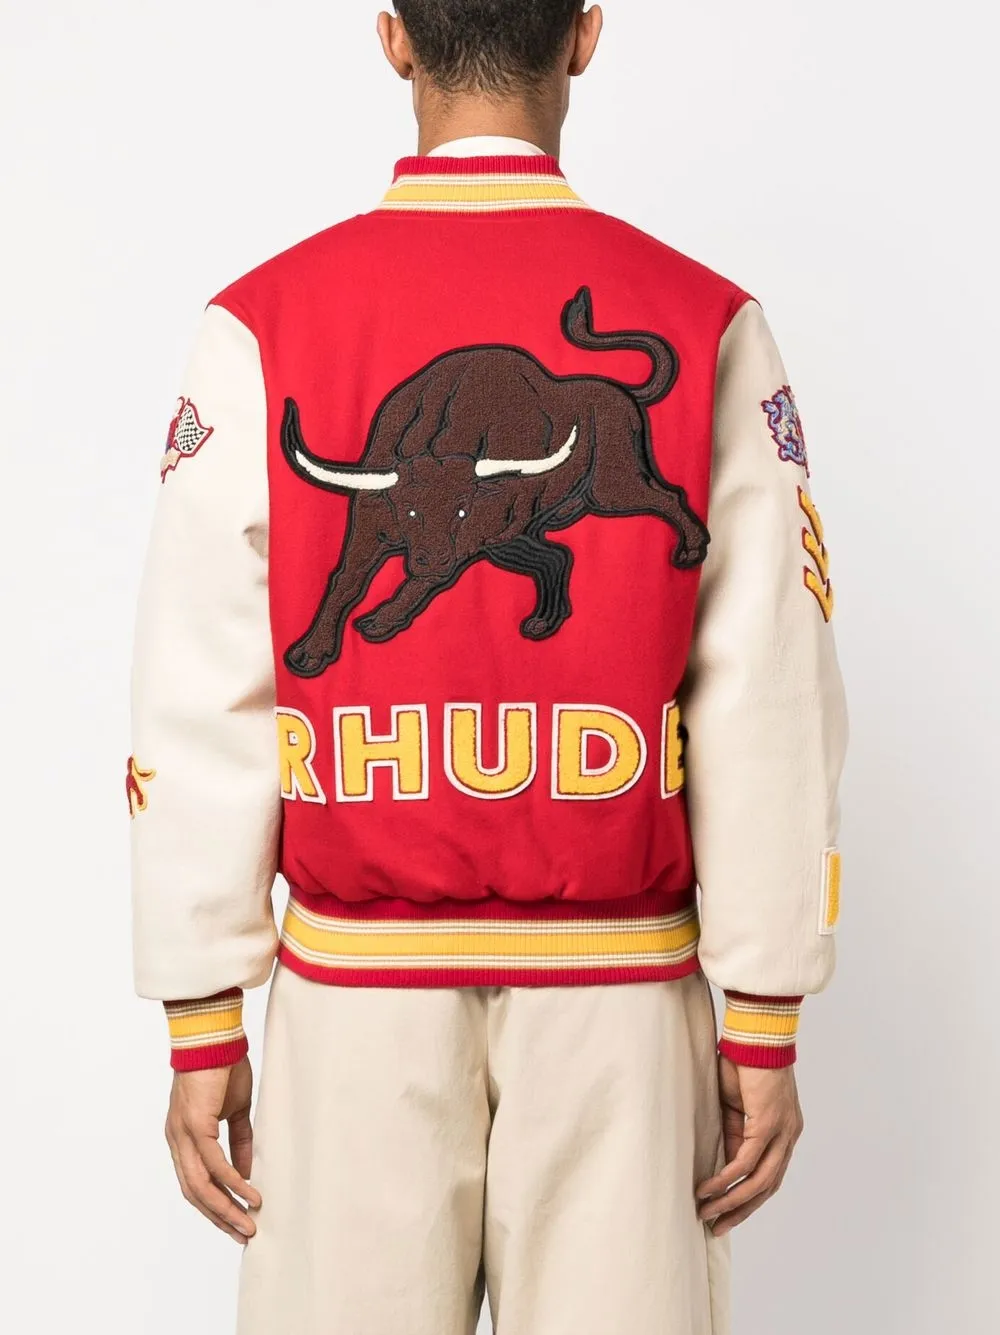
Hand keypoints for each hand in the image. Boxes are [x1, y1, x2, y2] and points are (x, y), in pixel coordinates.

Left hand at [165, 1057, 261, 1243]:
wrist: (214, 1036)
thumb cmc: (223, 1067)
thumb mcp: (234, 1110)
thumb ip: (238, 1142)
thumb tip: (245, 1174)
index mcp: (183, 1138)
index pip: (194, 1183)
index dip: (214, 1206)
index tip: (235, 1222)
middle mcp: (177, 1141)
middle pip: (194, 1193)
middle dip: (220, 1217)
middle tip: (244, 1234)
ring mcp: (183, 1135)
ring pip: (200, 1185)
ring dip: (225, 1207)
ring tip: (249, 1223)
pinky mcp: (195, 1126)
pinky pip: (212, 1164)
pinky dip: (231, 1181)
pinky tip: (249, 1192)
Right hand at [695, 1057, 803, 1235]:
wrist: (754, 1034)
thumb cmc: (743, 1063)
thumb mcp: (737, 1106)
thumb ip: (736, 1134)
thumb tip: (728, 1165)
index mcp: (786, 1131)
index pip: (770, 1175)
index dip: (749, 1197)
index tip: (727, 1212)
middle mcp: (789, 1136)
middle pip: (768, 1187)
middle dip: (741, 1210)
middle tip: (718, 1227)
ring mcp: (782, 1131)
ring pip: (760, 1181)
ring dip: (732, 1201)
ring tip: (708, 1213)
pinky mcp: (768, 1123)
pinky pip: (746, 1161)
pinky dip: (726, 1178)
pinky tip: (709, 1188)